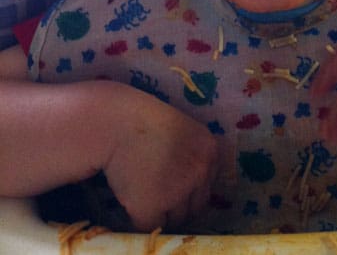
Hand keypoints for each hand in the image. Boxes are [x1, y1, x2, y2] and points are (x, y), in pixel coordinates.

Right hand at [104, 88, 218, 231]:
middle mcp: (200, 172)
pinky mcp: (153, 207)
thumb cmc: (143, 121)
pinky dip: (140, 217)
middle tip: (158, 192)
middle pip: (195, 206)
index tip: (175, 183)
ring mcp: (178, 192)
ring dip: (161, 211)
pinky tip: (131, 197)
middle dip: (178, 204)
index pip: (207, 184)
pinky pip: (151, 226)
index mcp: (210, 150)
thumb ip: (192, 154)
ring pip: (175, 219)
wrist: (115, 122)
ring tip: (142, 190)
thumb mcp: (182, 129)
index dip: (190, 187)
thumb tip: (192, 184)